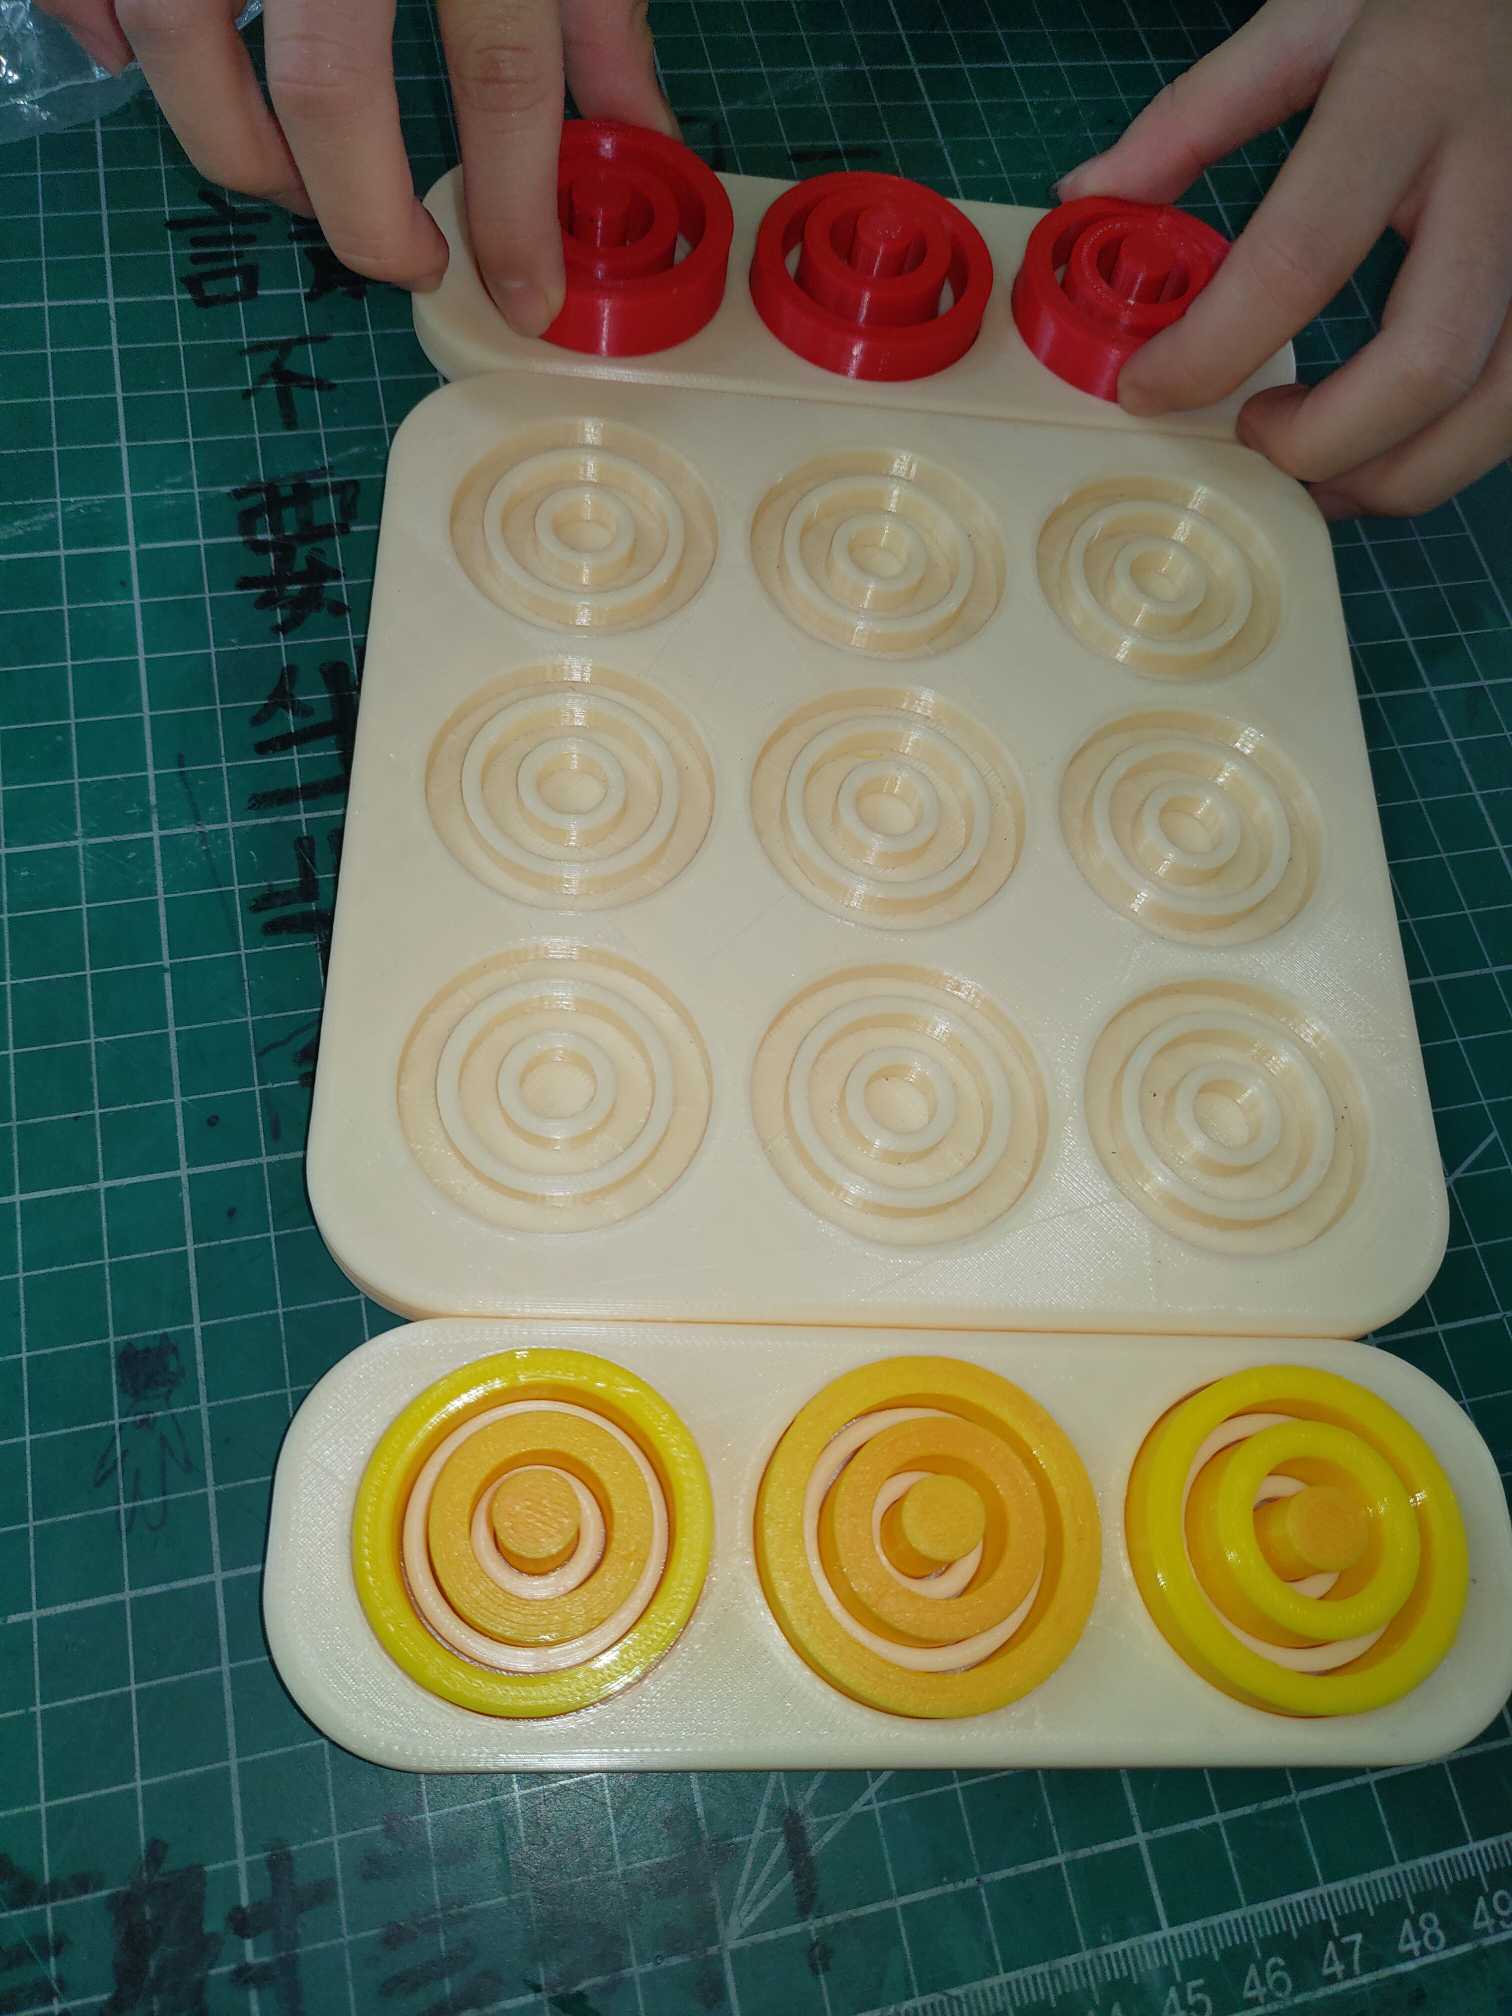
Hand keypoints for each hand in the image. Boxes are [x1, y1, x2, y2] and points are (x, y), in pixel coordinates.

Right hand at [35, 0, 676, 333]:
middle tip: (396, 255)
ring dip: (232, 147)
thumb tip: (637, 134)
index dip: (516, 207)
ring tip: (286, 178)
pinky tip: (149, 60)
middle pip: (326, 90)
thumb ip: (594, 4)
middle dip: (357, 213)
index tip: (522, 292)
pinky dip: (102, 26)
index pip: (502, 74)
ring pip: (180, 40)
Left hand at [1059, 0, 1511, 517]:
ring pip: (1494, 404)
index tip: (1147, 389)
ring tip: (1318, 467)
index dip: (1210, 352)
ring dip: (1396, 472)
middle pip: (1424, 363)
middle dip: (1324, 442)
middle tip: (1254, 437)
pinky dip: (1444, 445)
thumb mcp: (1311, 14)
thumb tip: (1088, 194)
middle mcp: (1502, 166)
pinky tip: (1381, 442)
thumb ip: (1195, 114)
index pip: (1299, 259)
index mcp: (1410, 92)